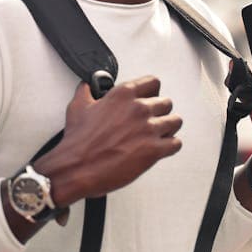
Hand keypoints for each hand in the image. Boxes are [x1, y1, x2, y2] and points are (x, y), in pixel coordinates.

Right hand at [34, 76, 183, 205]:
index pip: (153, 83)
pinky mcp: (154, 149)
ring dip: (168, 129)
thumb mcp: (78, 107)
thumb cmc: (78, 141)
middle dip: (160, 113)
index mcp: (124, 94)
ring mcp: (149, 128)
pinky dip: (170, 147)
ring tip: (158, 135)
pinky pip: (175, 144)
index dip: (152, 92)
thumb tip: (88, 85)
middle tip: (151, 122)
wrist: (76, 168)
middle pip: (166, 103)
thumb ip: (87, 91)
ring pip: (175, 121)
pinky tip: (160, 149)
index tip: (150, 98)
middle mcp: (139, 108)